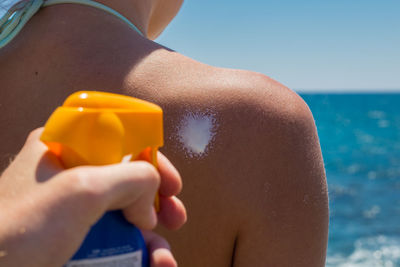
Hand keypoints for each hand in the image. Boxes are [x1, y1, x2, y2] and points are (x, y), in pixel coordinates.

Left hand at [0, 128, 185, 266]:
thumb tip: (150, 201)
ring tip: (163, 258)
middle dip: (156, 201)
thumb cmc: (17, 231)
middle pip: (127, 179)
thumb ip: (131, 177)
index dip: (150, 158)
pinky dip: (136, 254)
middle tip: (175, 217)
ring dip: (151, 236)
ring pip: (123, 214)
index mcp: (64, 147)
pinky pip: (113, 240)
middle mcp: (68, 175)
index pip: (119, 140)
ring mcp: (70, 210)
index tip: (171, 182)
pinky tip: (153, 265)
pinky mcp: (71, 240)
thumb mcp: (82, 190)